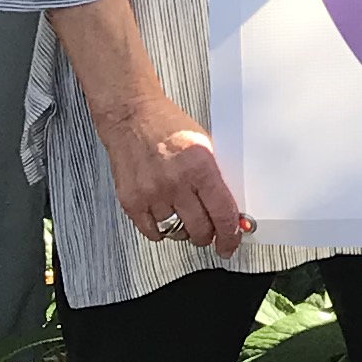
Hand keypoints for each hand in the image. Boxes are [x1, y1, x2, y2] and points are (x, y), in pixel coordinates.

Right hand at [98, 94, 252, 250]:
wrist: (132, 116)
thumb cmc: (167, 126)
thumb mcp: (204, 145)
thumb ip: (215, 178)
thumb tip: (230, 210)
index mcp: (200, 166)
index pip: (223, 213)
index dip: (230, 236)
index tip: (230, 244)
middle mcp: (176, 182)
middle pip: (200, 229)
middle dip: (208, 235)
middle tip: (209, 232)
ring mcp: (152, 193)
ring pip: (176, 232)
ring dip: (184, 230)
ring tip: (184, 215)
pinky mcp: (131, 201)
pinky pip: (152, 231)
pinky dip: (161, 230)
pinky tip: (165, 217)